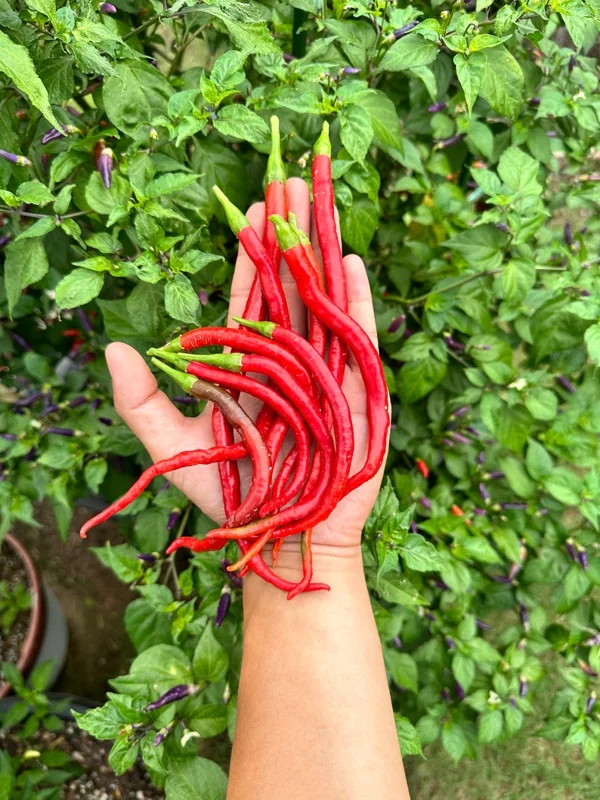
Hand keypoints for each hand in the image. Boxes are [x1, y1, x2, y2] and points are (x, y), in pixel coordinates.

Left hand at [106, 178, 386, 551]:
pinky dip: (353, 302)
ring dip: (319, 249)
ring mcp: (324, 369)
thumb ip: (141, 403)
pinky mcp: (357, 390)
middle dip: (288, 231)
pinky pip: (355, 339)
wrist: (282, 533)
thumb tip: (118, 349)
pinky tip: (349, 261)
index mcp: (250, 362)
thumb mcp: (173, 448)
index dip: (249, 252)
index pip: (250, 295)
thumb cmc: (231, 493)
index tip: (249, 204)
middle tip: (287, 178)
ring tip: (317, 199)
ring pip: (320, 298)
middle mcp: (288, 357)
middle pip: (288, 284)